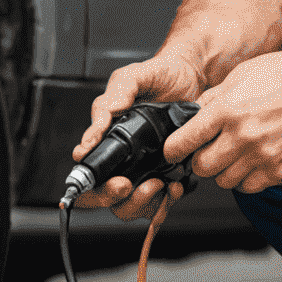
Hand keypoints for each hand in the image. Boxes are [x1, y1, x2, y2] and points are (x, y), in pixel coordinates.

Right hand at [71, 50, 203, 219]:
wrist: (193, 76)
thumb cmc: (159, 75)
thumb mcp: (132, 77)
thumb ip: (113, 97)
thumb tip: (97, 128)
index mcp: (107, 137)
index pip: (87, 172)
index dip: (91, 187)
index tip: (113, 180)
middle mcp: (123, 158)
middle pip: (106, 197)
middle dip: (114, 198)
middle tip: (128, 185)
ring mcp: (144, 168)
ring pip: (130, 206)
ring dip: (142, 202)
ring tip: (158, 183)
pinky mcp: (166, 174)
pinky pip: (160, 202)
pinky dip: (167, 201)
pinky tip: (176, 185)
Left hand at [164, 40, 281, 193]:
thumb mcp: (246, 73)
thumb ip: (216, 98)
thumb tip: (193, 115)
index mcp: (228, 109)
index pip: (183, 142)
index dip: (174, 148)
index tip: (176, 149)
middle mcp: (244, 137)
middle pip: (202, 168)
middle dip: (202, 159)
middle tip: (212, 148)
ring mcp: (265, 158)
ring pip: (226, 182)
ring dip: (227, 170)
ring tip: (241, 151)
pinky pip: (253, 186)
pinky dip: (251, 177)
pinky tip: (260, 157)